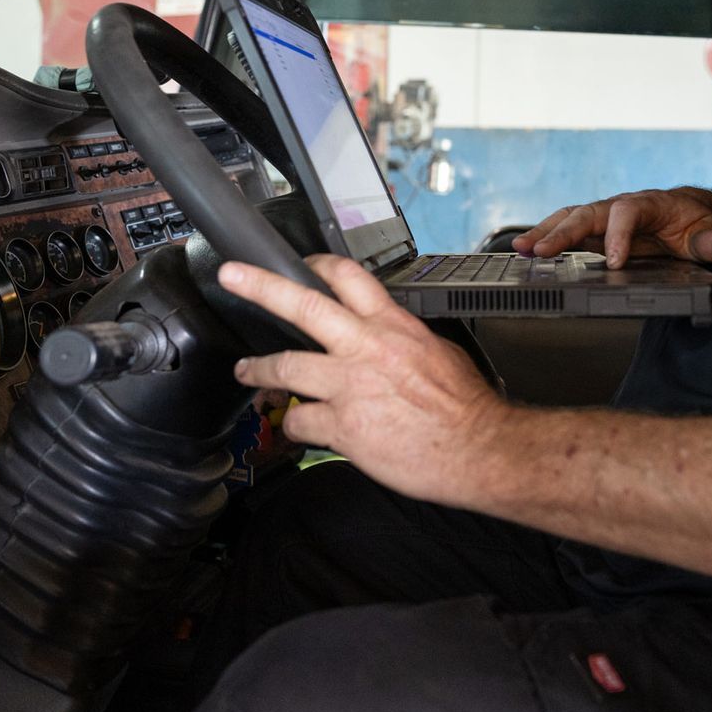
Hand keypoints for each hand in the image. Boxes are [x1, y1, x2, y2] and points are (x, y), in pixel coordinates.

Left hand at [221, 254, 506, 507]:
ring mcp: (351, 388)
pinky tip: (299, 427)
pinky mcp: (344, 427)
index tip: (301, 263)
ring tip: (246, 371)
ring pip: (286, 367)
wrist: (479, 449)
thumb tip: (382, 335)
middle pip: (302, 305)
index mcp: (392, 326)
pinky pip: (301, 420)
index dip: (317, 265)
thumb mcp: (438, 351)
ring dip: (259, 370)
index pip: (348, 279)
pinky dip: (296, 424)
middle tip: (232, 275)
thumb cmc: (465, 406)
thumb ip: (400, 338)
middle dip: (261, 286)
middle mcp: (366, 349)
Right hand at [510, 186, 711, 266]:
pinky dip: (548, 238)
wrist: (689, 211)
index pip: (627, 213)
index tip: (615, 262)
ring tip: (522, 249)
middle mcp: (620, 206)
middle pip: (586, 213)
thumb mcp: (707, 231)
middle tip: (541, 251)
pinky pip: (568, 229)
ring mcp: (605, 217)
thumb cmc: (694, 220)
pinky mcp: (597, 230)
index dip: (619, 237)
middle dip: (562, 232)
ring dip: (545, 232)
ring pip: (570, 219)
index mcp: (647, 204)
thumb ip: (711, 241)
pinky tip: (528, 251)